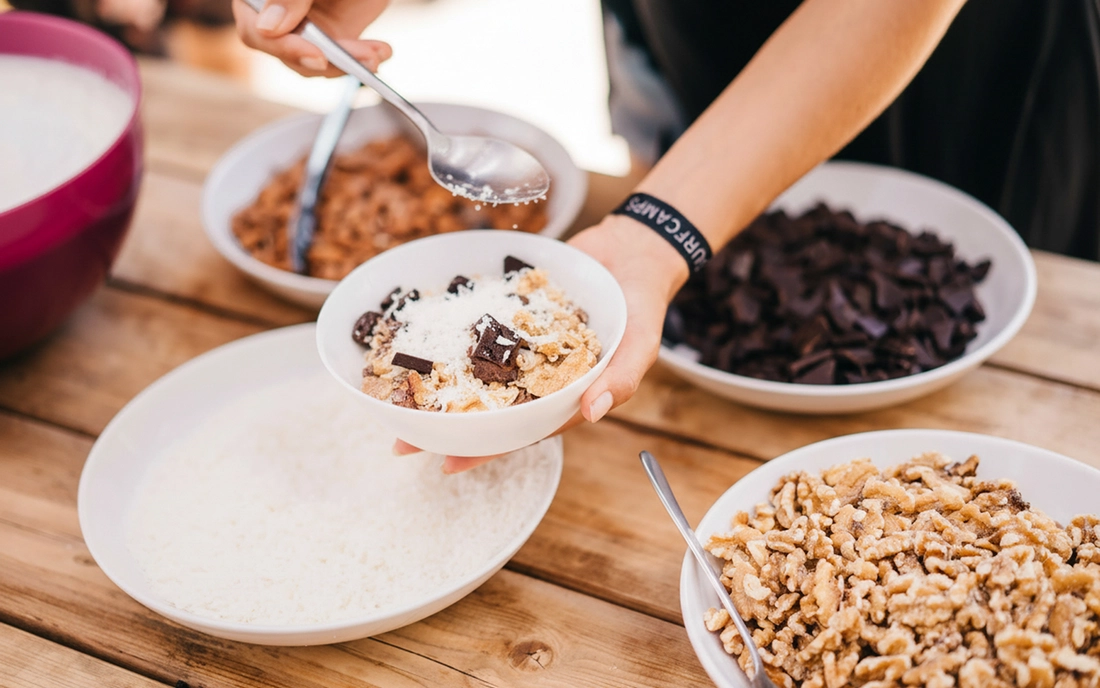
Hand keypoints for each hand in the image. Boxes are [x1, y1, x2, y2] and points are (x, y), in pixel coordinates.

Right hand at [232, 0, 391, 76]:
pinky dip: (361, 58)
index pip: (254, 28)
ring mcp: (301, 26)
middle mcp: (274, 12)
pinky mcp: (329, 35)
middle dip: (325, 59)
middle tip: (358, 60)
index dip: (282, 46)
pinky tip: (381, 50)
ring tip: (376, 54)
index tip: (318, 55)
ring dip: (348, 62)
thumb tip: (267, 29)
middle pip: (286, 51)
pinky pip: (338, 60)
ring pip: (313, 61)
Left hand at [394, 215, 688, 472]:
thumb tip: (593, 411)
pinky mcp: (511, 317)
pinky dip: (452, 340)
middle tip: (401, 442)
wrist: (632, 248)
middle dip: (447, 427)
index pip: (521, 430)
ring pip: (476, 373)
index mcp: (566, 396)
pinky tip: (420, 344)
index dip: (487, 449)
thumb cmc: (642, 303)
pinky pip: (480, 332)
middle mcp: (538, 377)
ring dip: (439, 385)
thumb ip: (622, 377)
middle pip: (488, 409)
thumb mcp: (643, 342)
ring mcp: (522, 347)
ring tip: (396, 399)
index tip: (448, 462)